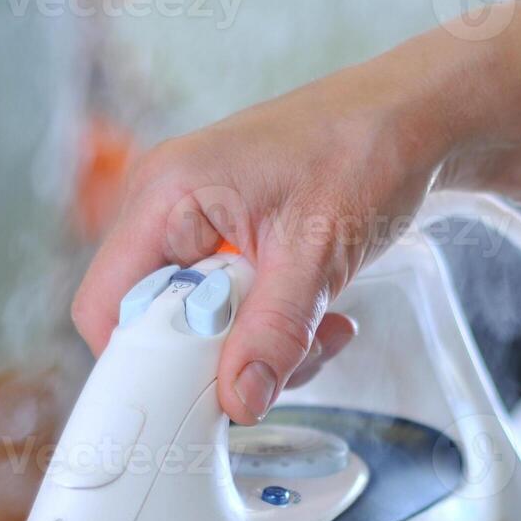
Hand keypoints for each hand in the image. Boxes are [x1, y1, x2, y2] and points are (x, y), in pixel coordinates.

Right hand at [71, 1, 520, 423]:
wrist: (414, 120)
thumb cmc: (366, 150)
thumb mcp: (318, 251)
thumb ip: (274, 332)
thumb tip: (238, 400)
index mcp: (166, 194)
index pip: (106, 305)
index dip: (144, 362)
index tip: (203, 391)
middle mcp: (166, 208)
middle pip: (150, 324)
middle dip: (218, 359)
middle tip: (284, 359)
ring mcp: (194, 226)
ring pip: (195, 327)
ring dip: (257, 349)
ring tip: (319, 332)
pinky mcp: (225, 242)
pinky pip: (228, 312)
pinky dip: (272, 331)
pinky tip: (320, 318)